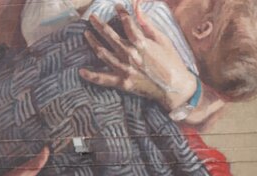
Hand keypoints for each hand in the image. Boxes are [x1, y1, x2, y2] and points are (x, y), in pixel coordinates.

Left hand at [79, 4, 196, 110]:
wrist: (174, 87)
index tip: (116, 7)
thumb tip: (137, 8)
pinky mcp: (123, 82)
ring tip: (86, 34)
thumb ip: (147, 25)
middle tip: (92, 17)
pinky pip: (104, 79)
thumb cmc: (172, 62)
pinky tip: (82, 71)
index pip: (126, 23)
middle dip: (99, 24)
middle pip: (109, 35)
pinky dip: (92, 76)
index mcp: (140, 42)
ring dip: (93, 42)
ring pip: (102, 53)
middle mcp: (129, 54)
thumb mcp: (163, 40)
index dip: (121, 13)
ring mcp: (124, 69)